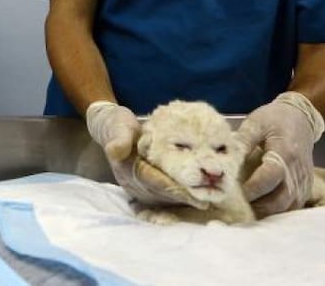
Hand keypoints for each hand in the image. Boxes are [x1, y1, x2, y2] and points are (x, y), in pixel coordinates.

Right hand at [85, 101, 206, 208]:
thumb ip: (118, 138)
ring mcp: (140, 188)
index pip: (156, 183)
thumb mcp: (118, 126)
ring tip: (211, 197)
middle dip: (188, 198)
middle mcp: (135, 184)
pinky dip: (183, 195)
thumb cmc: (118, 125)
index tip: (198, 198)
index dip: (177, 191)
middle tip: (213, 198)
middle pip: (165, 195)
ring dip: (187, 198)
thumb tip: (116, 151)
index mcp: (129, 171)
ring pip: (167, 198)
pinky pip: (167, 195)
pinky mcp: (148, 187)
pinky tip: (200, 193)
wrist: (111, 128)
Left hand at [235, 91, 324, 216]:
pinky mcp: (305, 188)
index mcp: (284, 153)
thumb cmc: (275, 119)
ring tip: (245, 210)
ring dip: (267, 212)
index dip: (253, 188)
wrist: (301, 119)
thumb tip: (224, 158)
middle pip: (281, 199)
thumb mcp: (256, 123)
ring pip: (287, 207)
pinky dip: (277, 212)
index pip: (270, 176)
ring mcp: (303, 182)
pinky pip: (292, 206)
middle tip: (236, 207)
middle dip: (258, 206)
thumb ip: (242, 140)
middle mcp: (297, 171)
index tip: (234, 192)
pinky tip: (260, 209)